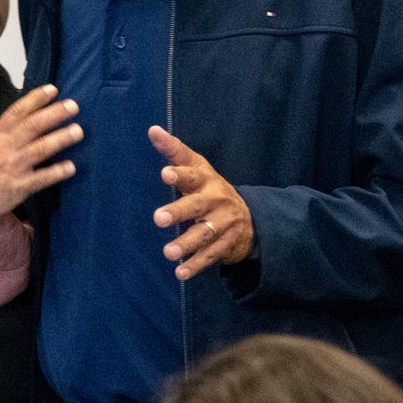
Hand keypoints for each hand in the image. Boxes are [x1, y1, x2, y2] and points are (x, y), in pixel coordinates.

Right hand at [0, 86, 82, 227]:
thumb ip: (3, 135)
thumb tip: (24, 122)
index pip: (17, 112)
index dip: (36, 99)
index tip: (53, 89)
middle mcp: (5, 148)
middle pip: (33, 126)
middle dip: (54, 114)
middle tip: (73, 105)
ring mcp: (12, 168)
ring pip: (40, 149)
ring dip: (61, 138)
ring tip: (78, 131)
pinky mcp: (18, 188)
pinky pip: (41, 178)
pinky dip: (56, 172)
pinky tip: (71, 167)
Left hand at [148, 126, 252, 281]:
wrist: (250, 219)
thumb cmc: (211, 189)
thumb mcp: (198, 167)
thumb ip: (174, 151)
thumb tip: (152, 129)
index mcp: (206, 180)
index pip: (192, 174)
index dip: (179, 174)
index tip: (165, 174)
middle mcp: (216, 200)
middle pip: (197, 206)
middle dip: (178, 212)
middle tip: (158, 219)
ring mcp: (224, 223)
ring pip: (205, 233)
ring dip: (186, 243)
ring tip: (168, 252)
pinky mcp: (227, 245)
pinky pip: (211, 255)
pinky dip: (196, 265)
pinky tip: (181, 272)